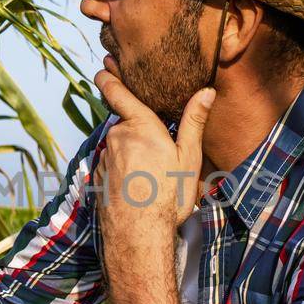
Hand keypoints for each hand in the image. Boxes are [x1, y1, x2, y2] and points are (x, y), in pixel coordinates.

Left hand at [92, 68, 214, 266]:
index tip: (102, 69)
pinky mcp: (97, 178)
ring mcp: (104, 158)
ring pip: (118, 148)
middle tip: (158, 157)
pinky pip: (111, 167)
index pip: (118, 94)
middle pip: (125, 126)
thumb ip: (194, 122)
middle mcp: (117, 137)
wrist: (138, 235)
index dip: (108, 79)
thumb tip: (206, 91)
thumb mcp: (188, 158)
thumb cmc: (168, 195)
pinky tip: (136, 189)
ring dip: (130, 156)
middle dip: (138, 134)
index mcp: (140, 127)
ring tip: (150, 179)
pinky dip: (122, 173)